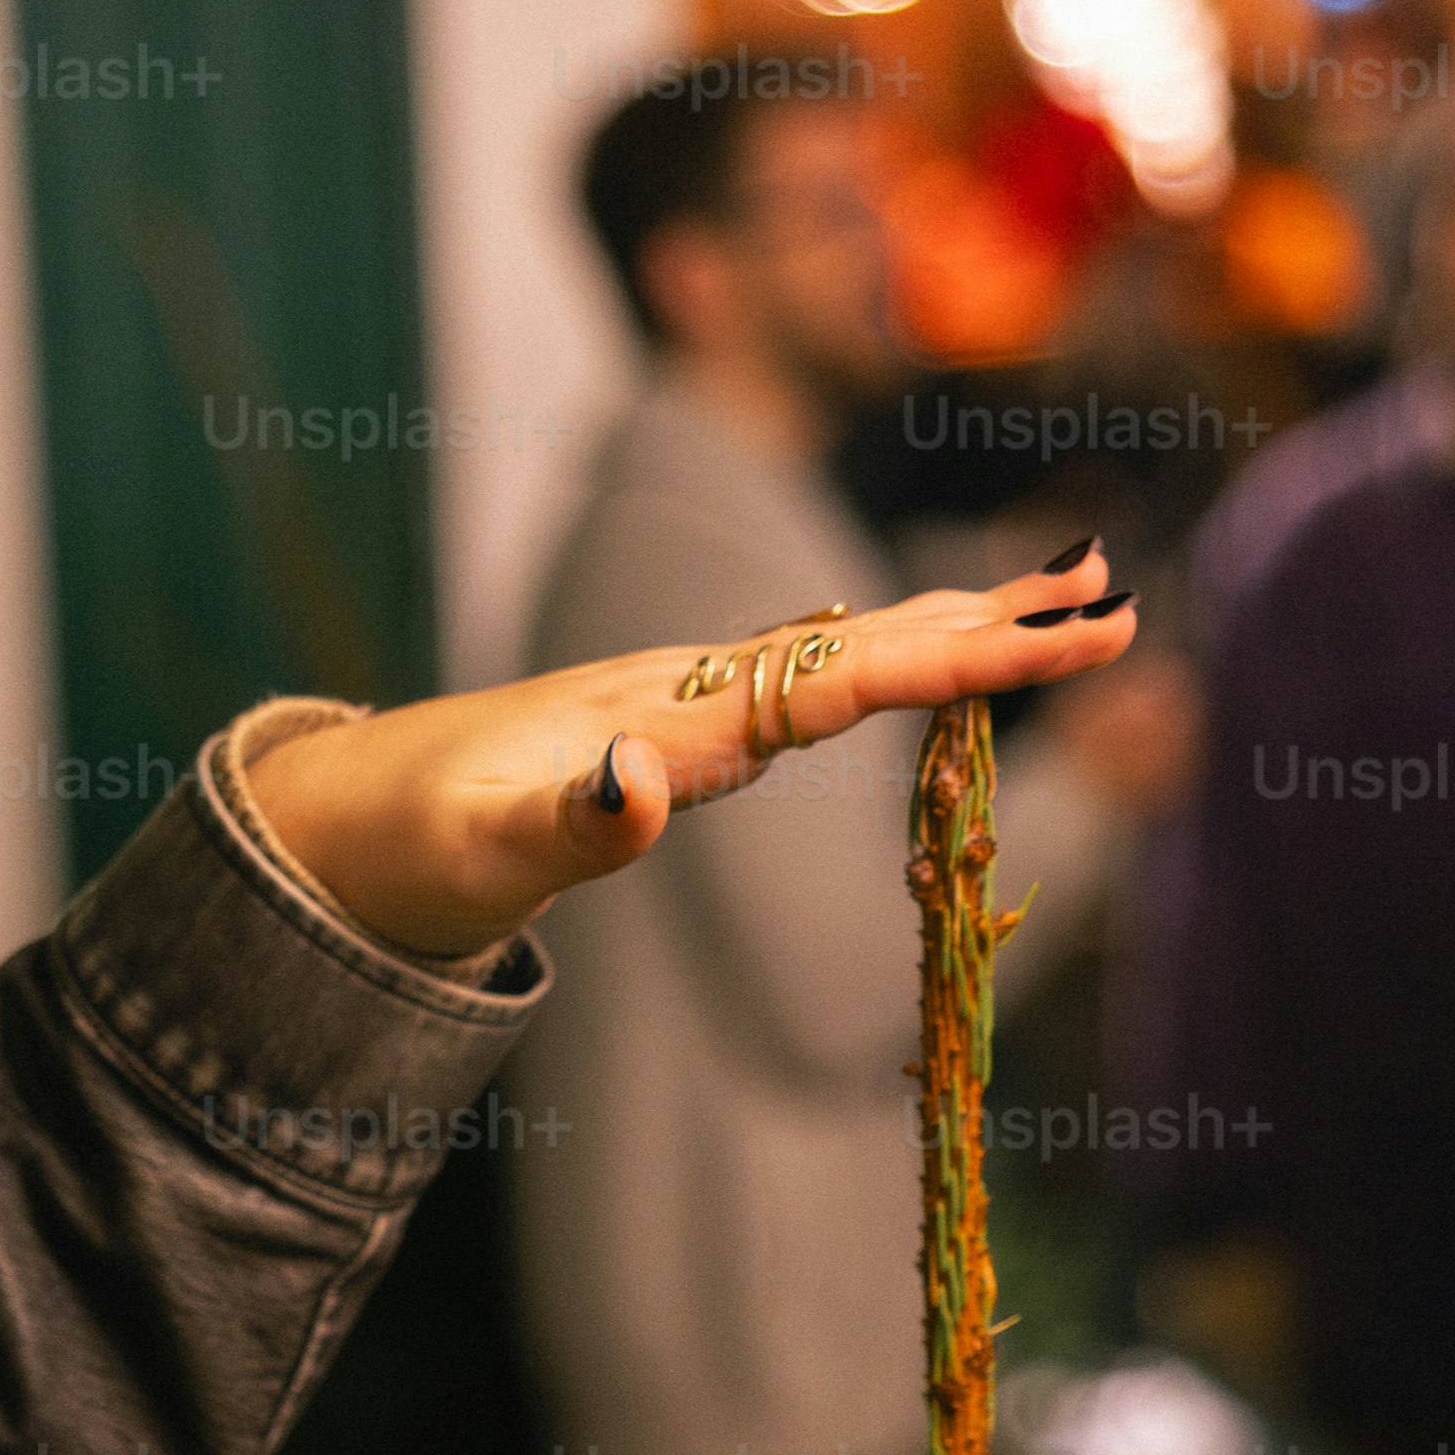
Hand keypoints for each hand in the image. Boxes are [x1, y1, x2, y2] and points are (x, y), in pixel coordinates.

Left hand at [246, 544, 1139, 964]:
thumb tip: (642, 785)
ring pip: (848, 650)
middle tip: (1119, 597)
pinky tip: (927, 644)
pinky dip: (892, 657)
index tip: (1066, 637)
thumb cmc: (406, 850)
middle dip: (992, 625)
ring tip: (1067, 599)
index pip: (845, 678)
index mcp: (669, 719)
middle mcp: (687, 693)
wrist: (336, 822)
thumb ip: (563, 829)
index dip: (962, 660)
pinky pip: (811, 682)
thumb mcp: (475, 857)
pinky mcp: (672, 726)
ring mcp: (684, 704)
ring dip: (958, 628)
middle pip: (869, 643)